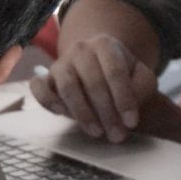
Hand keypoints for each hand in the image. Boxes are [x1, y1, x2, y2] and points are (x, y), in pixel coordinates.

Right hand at [31, 34, 156, 141]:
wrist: (97, 65)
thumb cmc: (122, 74)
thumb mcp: (140, 76)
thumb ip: (142, 86)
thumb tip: (128, 104)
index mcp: (105, 44)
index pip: (115, 72)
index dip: (124, 99)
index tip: (132, 122)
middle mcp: (81, 49)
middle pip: (93, 82)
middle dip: (107, 113)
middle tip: (117, 135)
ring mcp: (61, 63)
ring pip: (68, 88)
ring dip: (83, 114)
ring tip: (98, 133)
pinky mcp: (45, 77)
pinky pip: (39, 88)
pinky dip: (47, 101)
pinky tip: (62, 114)